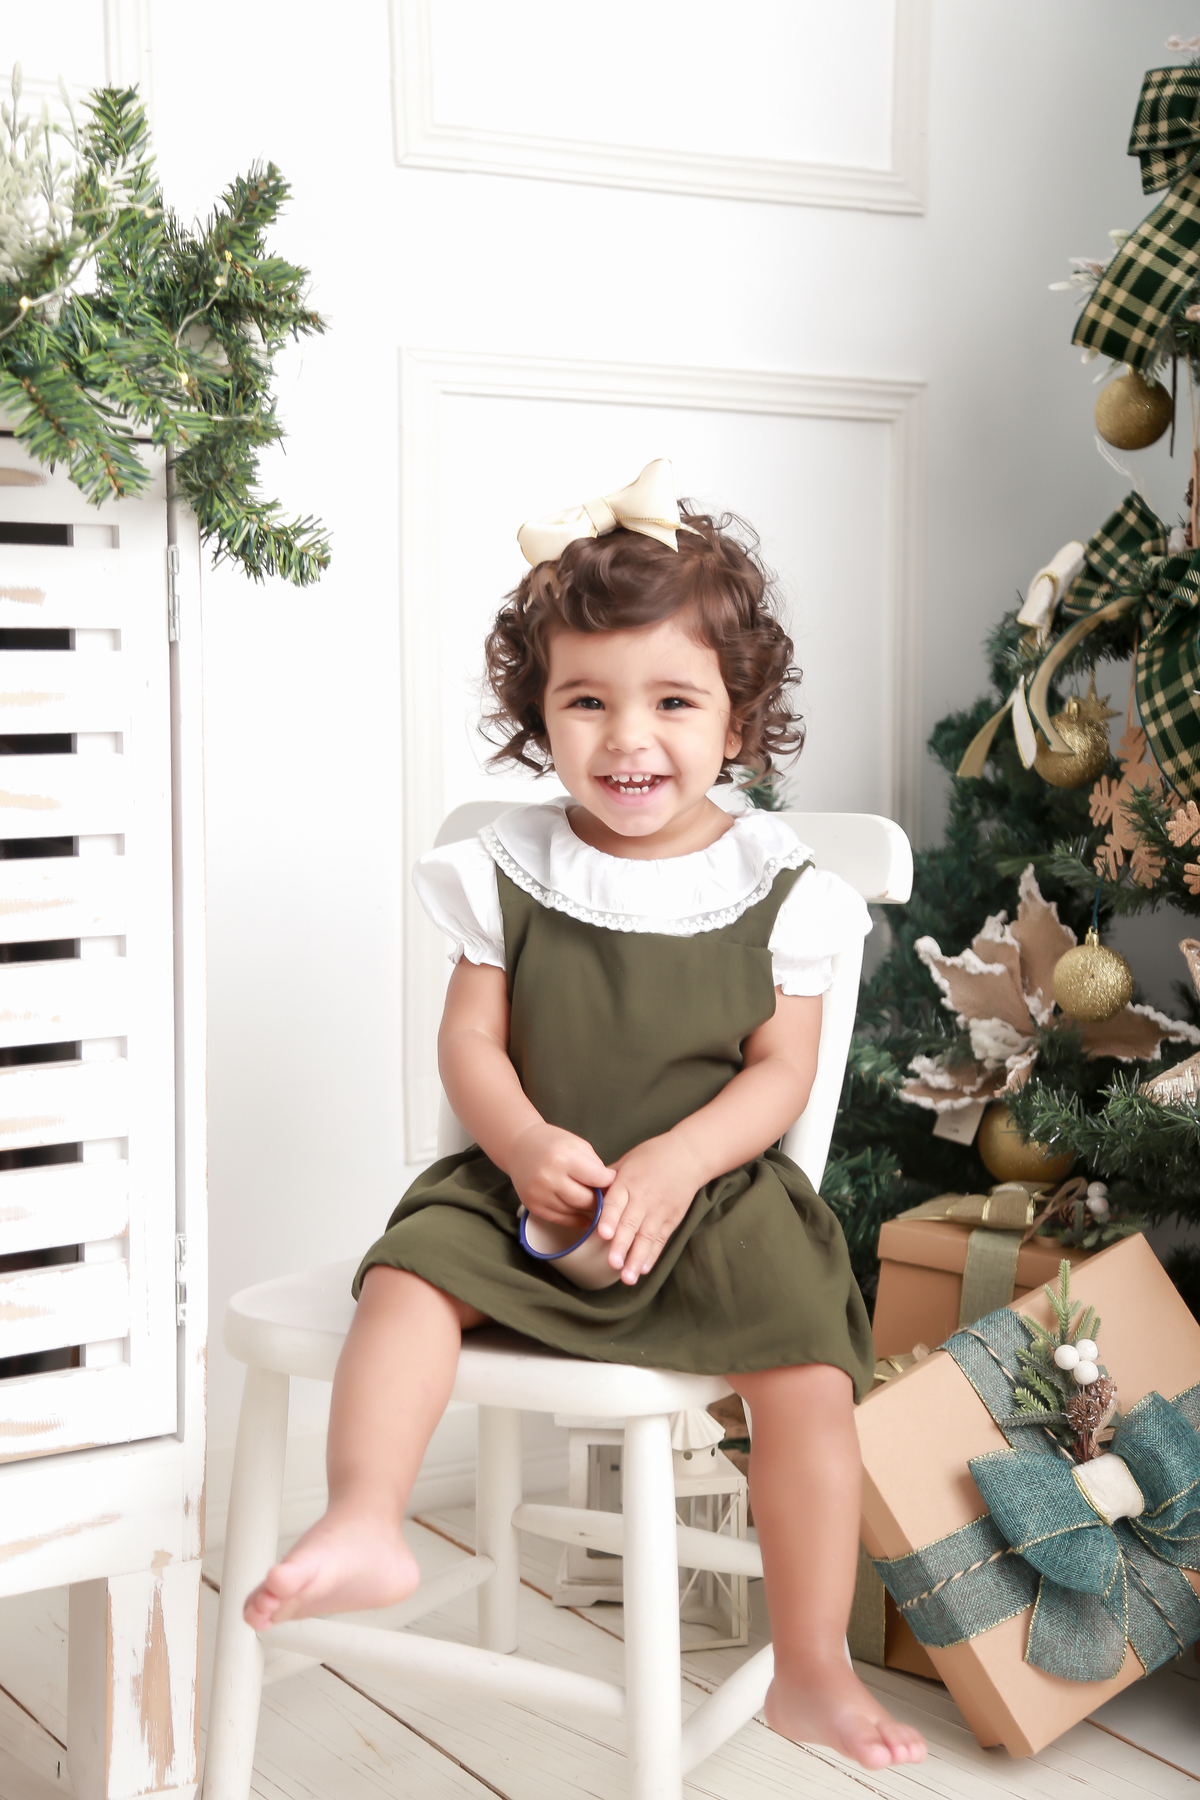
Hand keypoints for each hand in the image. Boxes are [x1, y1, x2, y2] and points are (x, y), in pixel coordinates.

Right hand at [507, 1121, 614, 1223]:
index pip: (596, 1179)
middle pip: (586, 1200)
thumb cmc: (553, 1142)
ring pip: (574, 1212)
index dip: (609, 1181)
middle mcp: (549, 1177)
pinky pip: (560, 1219)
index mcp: (563, 1158)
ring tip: (594, 1203)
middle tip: (606, 1197)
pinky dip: (575, 1219)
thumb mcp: (578, 1145)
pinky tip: (583, 1215)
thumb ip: (595, 1166)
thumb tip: (611, 1188)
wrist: (519, 1145)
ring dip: (587, 1210)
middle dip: (599, 1199)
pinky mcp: (533, 1205)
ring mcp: (539, 1193)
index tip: (613, 1181)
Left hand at [596, 1134, 702, 1284]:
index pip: (616, 1202)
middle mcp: (644, 1197)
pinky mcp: (671, 1219)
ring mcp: (659, 1210)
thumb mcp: (625, 1162)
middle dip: (622, 1246)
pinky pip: (661, 1240)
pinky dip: (652, 1255)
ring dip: (637, 1258)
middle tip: (612, 1264)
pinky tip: (644, 1269)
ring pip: (647, 1237)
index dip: (609, 1219)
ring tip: (628, 1277)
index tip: (602, 1234)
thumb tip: (582, 1195)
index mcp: (628, 1181)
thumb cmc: (650, 1157)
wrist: (687, 1155)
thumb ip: (605, 1181)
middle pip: (631, 1224)